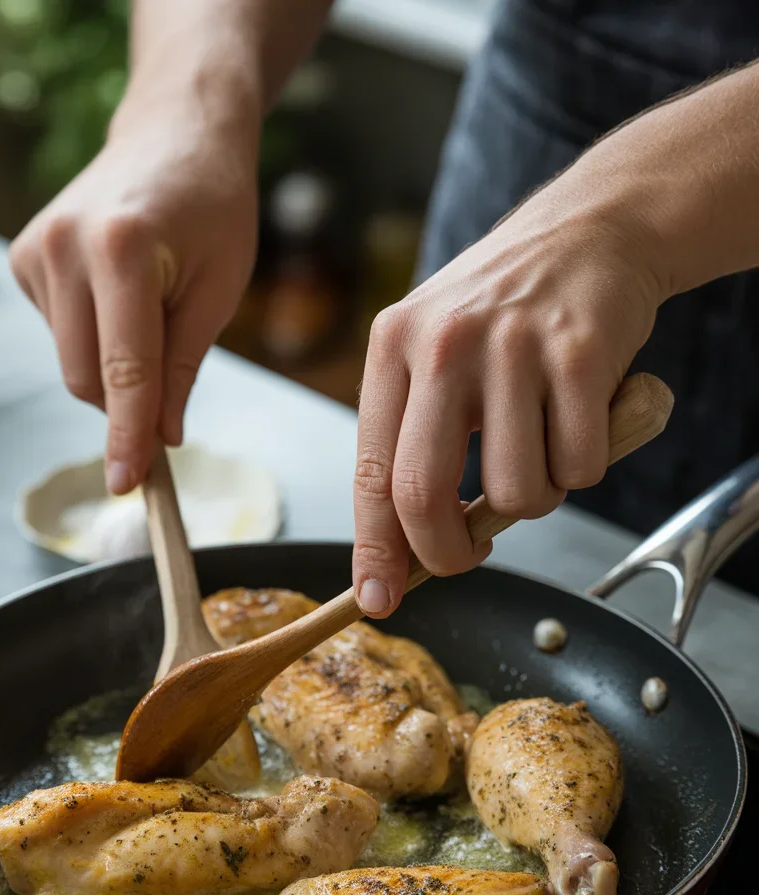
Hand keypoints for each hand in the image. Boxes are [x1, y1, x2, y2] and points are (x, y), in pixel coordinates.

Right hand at [10, 93, 258, 493]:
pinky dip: (94, 336)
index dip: (128, 435)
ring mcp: (35, 250)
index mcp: (122, 249)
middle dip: (127, 399)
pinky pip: (60, 335)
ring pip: (70, 363)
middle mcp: (64, 247)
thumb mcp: (219, 291)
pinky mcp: (24, 257)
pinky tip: (119, 291)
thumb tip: (159, 440)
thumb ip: (183, 369)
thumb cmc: (214, 208)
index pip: (124, 370)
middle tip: (173, 361)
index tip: (128, 486)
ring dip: (112, 364)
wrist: (176, 133)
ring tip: (152, 302)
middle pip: (85, 379)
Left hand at [353, 170, 664, 616]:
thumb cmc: (506, 311)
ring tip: (542, 444)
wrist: (591, 229)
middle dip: (448, 552)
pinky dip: (586, 464)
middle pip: (424, 496)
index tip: (378, 599)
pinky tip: (582, 416)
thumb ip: (414, 439)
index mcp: (393, 348)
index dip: (375, 550)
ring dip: (535, 497)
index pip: (370, 474)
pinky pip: (579, 466)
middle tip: (470, 552)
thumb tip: (404, 546)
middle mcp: (442, 344)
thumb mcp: (435, 353)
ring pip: (515, 492)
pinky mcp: (579, 353)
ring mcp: (511, 347)